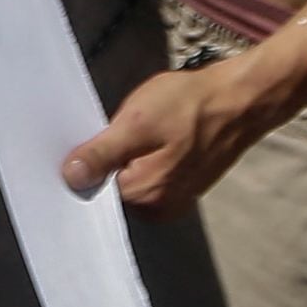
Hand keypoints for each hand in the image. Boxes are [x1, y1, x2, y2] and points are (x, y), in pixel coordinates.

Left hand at [60, 48, 289, 213]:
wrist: (239, 100)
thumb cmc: (191, 105)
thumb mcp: (137, 122)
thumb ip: (102, 154)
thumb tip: (71, 178)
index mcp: (143, 196)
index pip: (91, 193)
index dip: (77, 168)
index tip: (68, 148)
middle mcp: (157, 206)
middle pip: (108, 188)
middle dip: (98, 163)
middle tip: (101, 132)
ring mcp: (171, 198)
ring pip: (126, 180)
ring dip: (119, 159)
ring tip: (127, 132)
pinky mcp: (180, 187)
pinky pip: (146, 176)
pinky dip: (137, 159)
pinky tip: (141, 138)